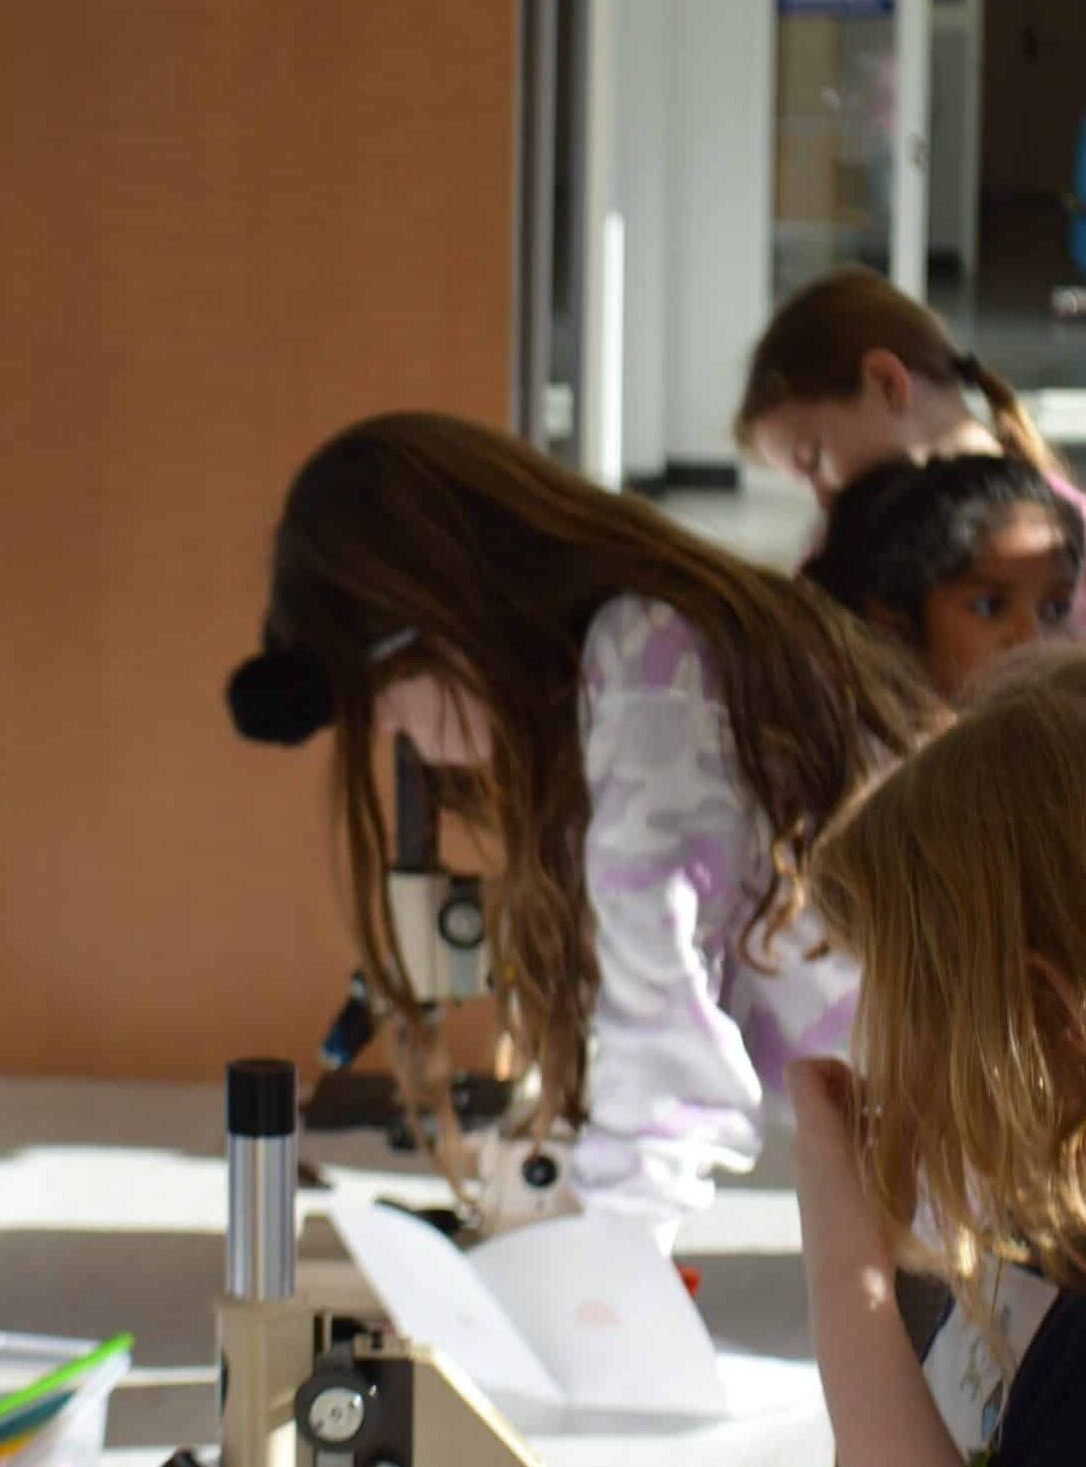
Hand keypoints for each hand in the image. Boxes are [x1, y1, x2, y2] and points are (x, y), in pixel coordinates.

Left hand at [786, 1057, 893, 1292]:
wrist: (847, 1285)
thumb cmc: (871, 1225)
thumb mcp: (896, 1173)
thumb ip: (903, 1132)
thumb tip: (915, 1101)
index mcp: (815, 1130)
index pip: (800, 1070)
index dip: (831, 1066)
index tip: (867, 1088)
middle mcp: (802, 1143)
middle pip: (819, 1096)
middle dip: (856, 1095)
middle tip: (892, 1115)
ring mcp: (806, 1168)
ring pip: (827, 1124)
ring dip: (859, 1123)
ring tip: (897, 1143)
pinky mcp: (815, 1191)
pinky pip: (830, 1150)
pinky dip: (855, 1147)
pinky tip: (888, 1171)